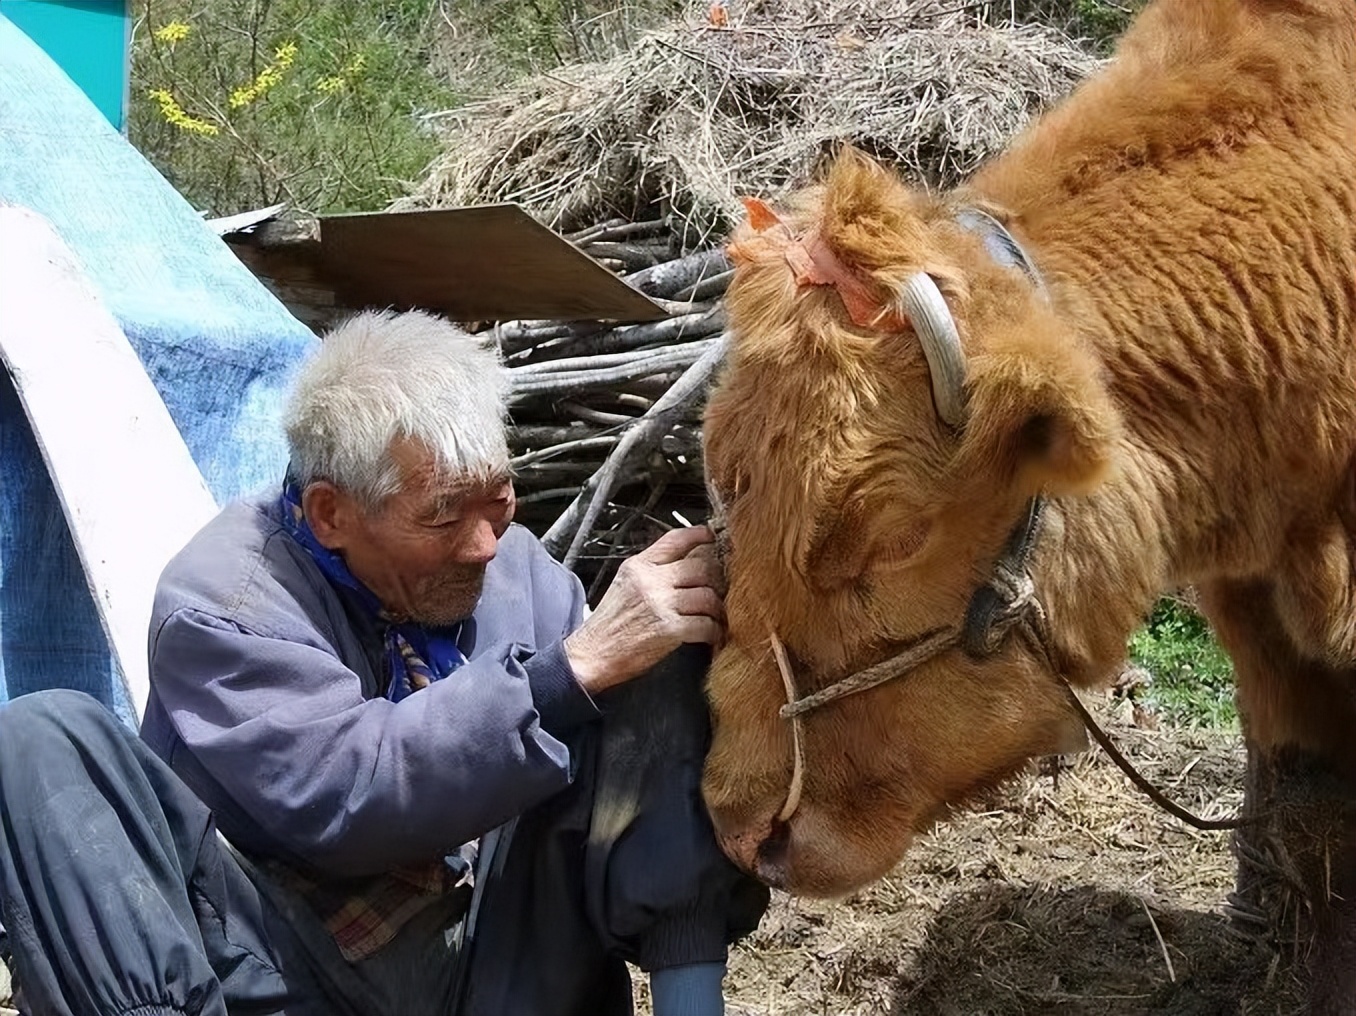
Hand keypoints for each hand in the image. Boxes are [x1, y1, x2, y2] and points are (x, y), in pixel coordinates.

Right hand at [564, 526, 725, 694]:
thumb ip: (650, 572)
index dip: (699, 535)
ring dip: (718, 610)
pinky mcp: (669, 630)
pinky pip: (706, 625)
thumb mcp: (623, 585)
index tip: (712, 538)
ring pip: (709, 596)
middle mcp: (650, 580)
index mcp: (638, 566)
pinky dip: (714, 633)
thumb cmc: (608, 626)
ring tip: (718, 619)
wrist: (591, 655)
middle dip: (717, 580)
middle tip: (720, 591)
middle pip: (701, 566)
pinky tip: (712, 638)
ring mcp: (660, 604)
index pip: (675, 540)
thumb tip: (684, 566)